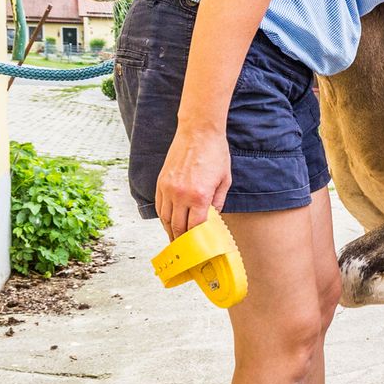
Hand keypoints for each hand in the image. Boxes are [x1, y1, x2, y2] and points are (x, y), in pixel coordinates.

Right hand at [155, 124, 230, 239]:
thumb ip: (218, 203)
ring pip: (165, 218)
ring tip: (176, 240)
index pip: (194, 227)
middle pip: (178, 226)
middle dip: (181, 241)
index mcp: (199, 196)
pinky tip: (168, 222)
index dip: (196, 240)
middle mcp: (181, 194)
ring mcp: (168, 188)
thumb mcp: (225, 180)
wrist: (199, 131)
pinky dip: (163, 217)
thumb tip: (212, 219)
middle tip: (185, 251)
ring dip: (170, 231)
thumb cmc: (215, 153)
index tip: (198, 248)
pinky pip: (159, 205)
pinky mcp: (161, 181)